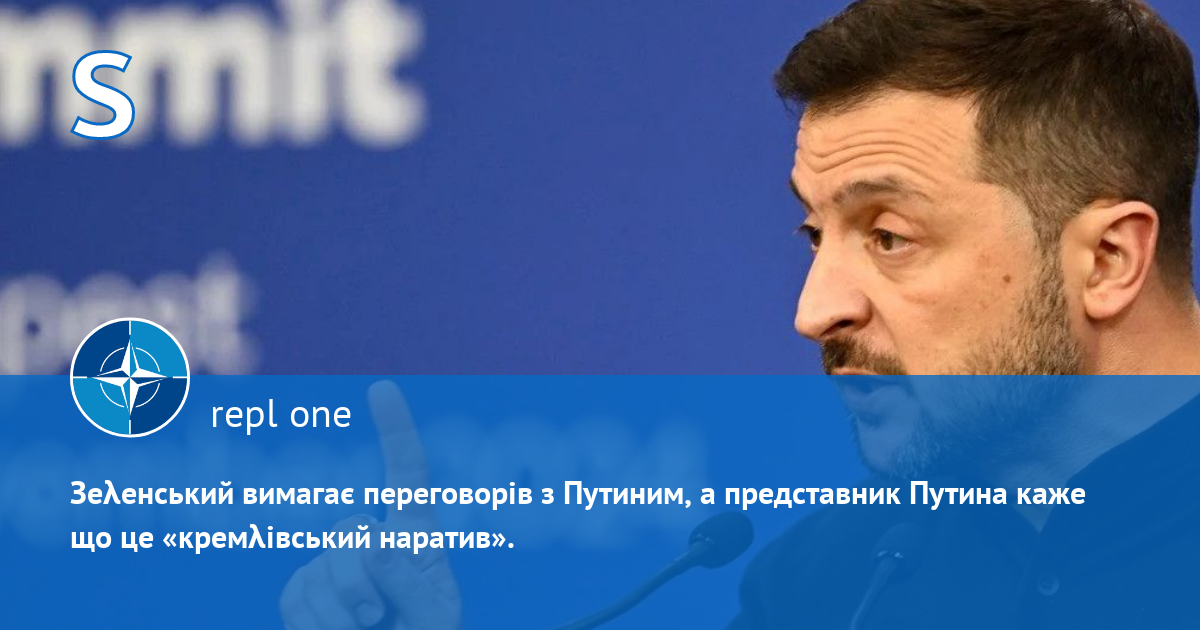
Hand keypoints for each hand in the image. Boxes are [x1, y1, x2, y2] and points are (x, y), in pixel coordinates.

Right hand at [281, 381, 462, 629]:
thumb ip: (409, 581)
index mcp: (416, 536)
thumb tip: (371, 538)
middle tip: (379, 621)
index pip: (407, 475)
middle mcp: (373, 539)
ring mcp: (334, 561)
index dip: (395, 430)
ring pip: (321, 567)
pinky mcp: (302, 589)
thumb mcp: (435, 620)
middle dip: (362, 582)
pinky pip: (293, 595)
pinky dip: (314, 625)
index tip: (381, 388)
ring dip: (340, 612)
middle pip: (352, 532)